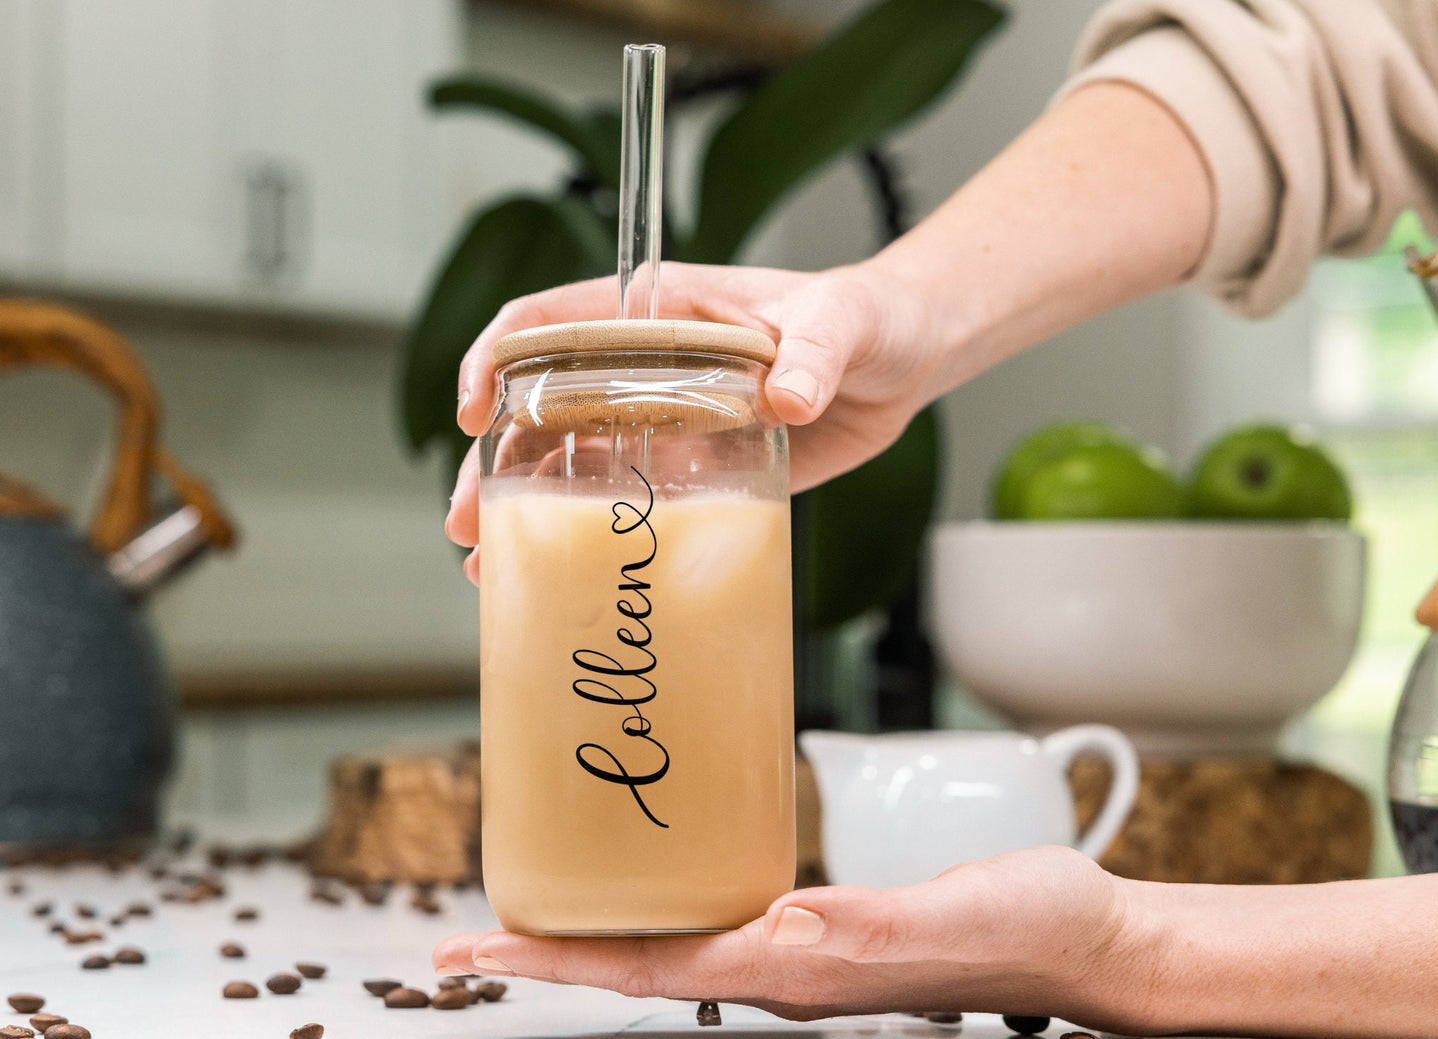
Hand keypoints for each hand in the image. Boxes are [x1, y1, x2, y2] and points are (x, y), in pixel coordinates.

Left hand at [431, 846, 1154, 1030]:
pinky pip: (719, 918)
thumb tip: (777, 928)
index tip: (475, 953)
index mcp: (795, 968)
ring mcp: (801, 951)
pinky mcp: (826, 925)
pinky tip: (656, 880)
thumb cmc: (1026, 929)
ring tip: (541, 902)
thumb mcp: (944, 918)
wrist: (1083, 940)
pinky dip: (664, 904)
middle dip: (551, 950)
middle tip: (470, 934)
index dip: (554, 959)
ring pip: (670, 943)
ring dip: (597, 929)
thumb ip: (862, 927)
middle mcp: (782, 966)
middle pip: (636, 962)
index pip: (645, 970)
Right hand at [445, 259, 947, 584]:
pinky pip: (628, 501)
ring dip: (524, 509)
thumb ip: (816, 348)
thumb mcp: (843, 318)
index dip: (497, 358)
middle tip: (469, 519)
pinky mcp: (696, 469)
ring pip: (570, 462)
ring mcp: (664, 420)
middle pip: (541, 408)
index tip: (472, 409)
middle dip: (494, 461)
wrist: (905, 361)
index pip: (550, 321)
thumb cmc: (869, 315)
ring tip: (489, 563)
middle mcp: (645, 365)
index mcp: (661, 310)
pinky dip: (588, 537)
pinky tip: (559, 575)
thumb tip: (790, 395)